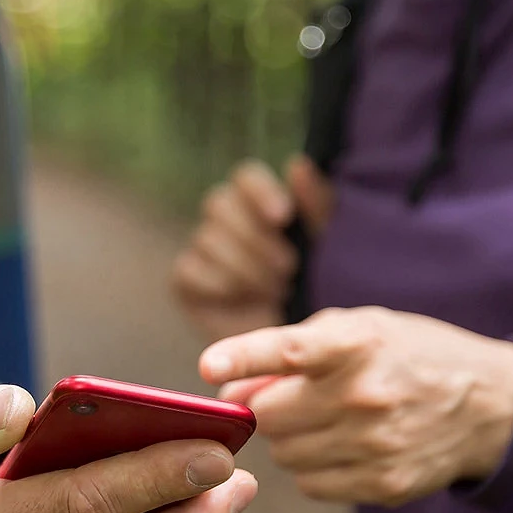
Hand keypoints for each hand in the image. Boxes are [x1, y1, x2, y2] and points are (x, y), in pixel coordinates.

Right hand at [172, 155, 334, 342]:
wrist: (295, 348)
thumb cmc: (315, 291)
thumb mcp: (326, 246)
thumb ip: (317, 205)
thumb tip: (298, 163)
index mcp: (258, 202)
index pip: (244, 176)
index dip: (259, 191)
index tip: (283, 217)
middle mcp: (225, 220)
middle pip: (218, 203)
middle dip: (255, 239)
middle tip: (288, 269)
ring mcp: (201, 249)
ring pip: (206, 237)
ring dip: (243, 266)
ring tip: (276, 290)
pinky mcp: (186, 281)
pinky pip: (188, 270)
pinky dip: (219, 284)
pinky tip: (244, 299)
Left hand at [200, 307, 512, 506]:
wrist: (489, 406)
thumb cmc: (405, 355)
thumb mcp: (360, 327)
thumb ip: (291, 349)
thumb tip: (229, 392)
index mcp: (361, 344)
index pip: (291, 351)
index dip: (244, 358)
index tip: (208, 368)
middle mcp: (367, 396)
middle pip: (271, 416)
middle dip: (266, 408)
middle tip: (284, 398)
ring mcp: (376, 446)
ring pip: (285, 454)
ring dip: (289, 438)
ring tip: (322, 420)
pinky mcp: (383, 485)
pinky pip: (310, 484)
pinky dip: (313, 467)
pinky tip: (341, 446)